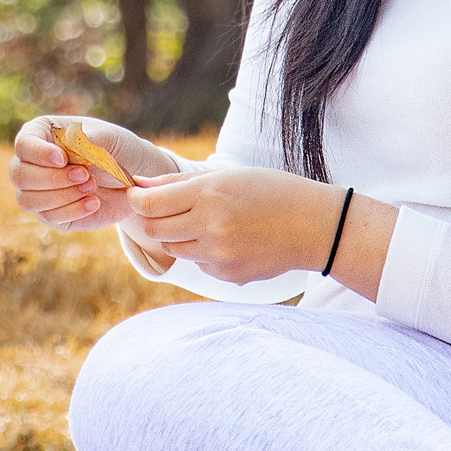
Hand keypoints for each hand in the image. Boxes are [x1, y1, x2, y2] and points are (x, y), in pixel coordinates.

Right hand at [10, 114, 178, 232]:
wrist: (135, 178)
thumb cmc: (118, 149)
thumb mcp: (109, 138)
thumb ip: (86, 139)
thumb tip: (66, 144)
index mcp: (42, 134)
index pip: (24, 144)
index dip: (39, 153)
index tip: (63, 158)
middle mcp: (33, 162)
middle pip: (19, 175)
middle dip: (52, 178)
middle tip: (85, 175)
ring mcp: (39, 190)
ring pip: (28, 200)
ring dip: (61, 195)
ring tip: (92, 187)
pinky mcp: (51, 213)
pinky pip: (49, 216)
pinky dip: (73, 210)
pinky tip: (94, 202)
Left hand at [125, 162, 345, 285]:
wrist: (313, 226)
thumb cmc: (270, 191)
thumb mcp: (226, 175)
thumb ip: (178, 184)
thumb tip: (139, 185)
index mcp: (210, 193)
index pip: (150, 203)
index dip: (137, 199)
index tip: (137, 194)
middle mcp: (210, 226)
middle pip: (154, 230)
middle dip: (150, 219)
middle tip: (160, 208)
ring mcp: (218, 255)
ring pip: (174, 248)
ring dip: (178, 235)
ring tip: (205, 221)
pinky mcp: (227, 276)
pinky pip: (198, 263)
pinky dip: (202, 251)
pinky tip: (229, 239)